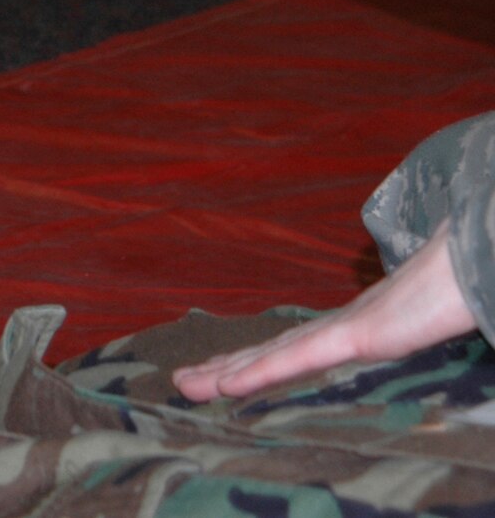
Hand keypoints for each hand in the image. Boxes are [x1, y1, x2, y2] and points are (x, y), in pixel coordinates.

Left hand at [173, 221, 476, 401]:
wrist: (476, 261)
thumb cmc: (454, 288)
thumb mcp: (423, 319)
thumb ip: (402, 326)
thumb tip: (399, 332)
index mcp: (355, 326)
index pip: (294, 347)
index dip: (256, 360)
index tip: (221, 371)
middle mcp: (339, 326)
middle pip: (270, 350)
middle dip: (225, 366)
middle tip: (180, 379)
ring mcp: (345, 329)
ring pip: (272, 356)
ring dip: (226, 370)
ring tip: (185, 383)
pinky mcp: (357, 334)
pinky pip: (300, 358)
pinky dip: (261, 372)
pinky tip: (228, 383)